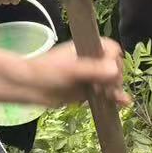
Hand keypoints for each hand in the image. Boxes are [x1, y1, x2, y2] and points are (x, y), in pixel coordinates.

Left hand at [14, 39, 128, 108]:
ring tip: (115, 98)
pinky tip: (122, 103)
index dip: (114, 60)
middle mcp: (91, 61)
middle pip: (113, 67)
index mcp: (88, 49)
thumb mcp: (71, 69)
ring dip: (115, 89)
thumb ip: (93, 70)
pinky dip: (112, 98)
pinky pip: (104, 94)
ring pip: (110, 82)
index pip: (111, 50)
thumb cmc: (47, 71)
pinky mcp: (87, 92)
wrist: (29, 87)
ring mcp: (89, 77)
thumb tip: (116, 70)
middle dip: (114, 78)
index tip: (112, 72)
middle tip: (108, 88)